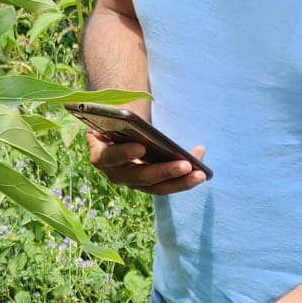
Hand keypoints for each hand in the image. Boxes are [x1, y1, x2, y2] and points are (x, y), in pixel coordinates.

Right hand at [86, 126, 207, 193]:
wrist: (121, 126)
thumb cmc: (118, 118)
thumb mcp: (115, 115)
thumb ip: (121, 116)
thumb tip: (133, 115)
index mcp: (100, 154)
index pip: (109, 157)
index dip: (124, 154)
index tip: (141, 148)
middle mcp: (114, 173)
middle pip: (139, 177)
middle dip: (163, 172)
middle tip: (185, 165)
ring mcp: (133, 182)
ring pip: (157, 187)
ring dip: (180, 182)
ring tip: (200, 174)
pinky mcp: (149, 184)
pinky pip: (167, 185)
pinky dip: (184, 179)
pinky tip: (201, 169)